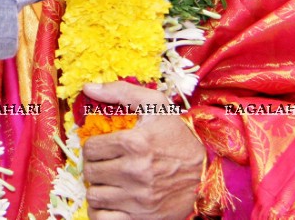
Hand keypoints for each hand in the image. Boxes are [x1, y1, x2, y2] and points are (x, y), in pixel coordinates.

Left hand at [81, 81, 204, 219]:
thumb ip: (120, 92)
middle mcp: (136, 172)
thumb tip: (87, 88)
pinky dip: (101, 211)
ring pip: (94, 196)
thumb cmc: (177, 135)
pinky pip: (104, 219)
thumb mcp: (155, 104)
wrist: (207, 172)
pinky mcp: (143, 217)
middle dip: (93, 166)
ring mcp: (139, 198)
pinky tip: (109, 200)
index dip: (92, 146)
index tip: (102, 147)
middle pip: (90, 172)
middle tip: (104, 163)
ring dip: (97, 187)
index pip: (90, 148)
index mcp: (135, 143)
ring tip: (107, 180)